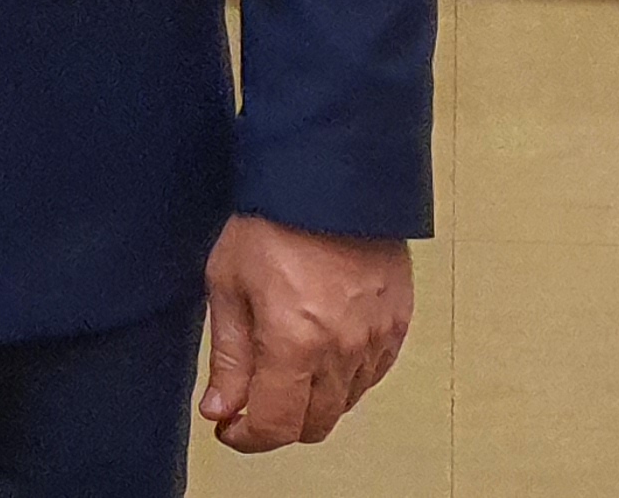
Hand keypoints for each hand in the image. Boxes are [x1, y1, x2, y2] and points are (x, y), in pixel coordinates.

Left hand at [200, 214, 411, 450]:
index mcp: (295, 342)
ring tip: (282, 370)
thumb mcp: (228, 286)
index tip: (230, 429)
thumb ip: (228, 357)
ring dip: (310, 402)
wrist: (329, 180)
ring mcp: (376, 340)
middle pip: (313, 424)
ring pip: (343, 404)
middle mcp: (343, 350)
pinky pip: (370, 377)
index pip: (276, 426)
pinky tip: (318, 355)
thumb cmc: (273, 221)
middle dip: (277, 423)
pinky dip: (343, 380)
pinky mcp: (396, 326)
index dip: (248, 438)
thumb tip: (221, 408)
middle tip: (250, 403)